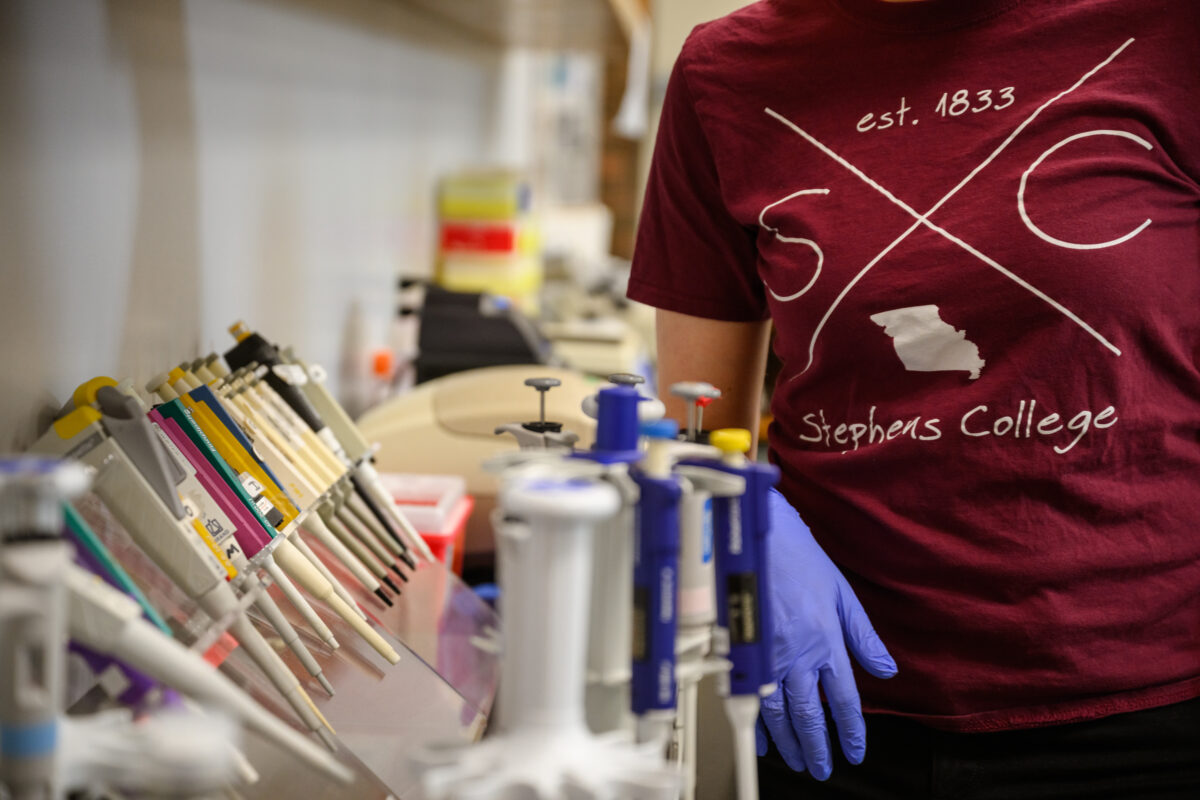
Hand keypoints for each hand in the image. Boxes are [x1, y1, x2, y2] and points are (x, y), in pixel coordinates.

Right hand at [754, 488, 897, 779]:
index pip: (844, 700)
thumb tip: (887, 670)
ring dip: (788, 741)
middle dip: (817, 747)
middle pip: (809, 714)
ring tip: (797, 761)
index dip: (850, 731)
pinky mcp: (740, 648)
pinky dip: (755, 721)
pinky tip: (761, 738)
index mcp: (826, 641)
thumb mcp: (841, 593)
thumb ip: (863, 636)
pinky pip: (748, 695)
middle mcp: (797, 655)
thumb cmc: (799, 557)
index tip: (854, 752)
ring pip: (777, 711)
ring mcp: (765, 654)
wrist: (755, 535)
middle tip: (821, 769)